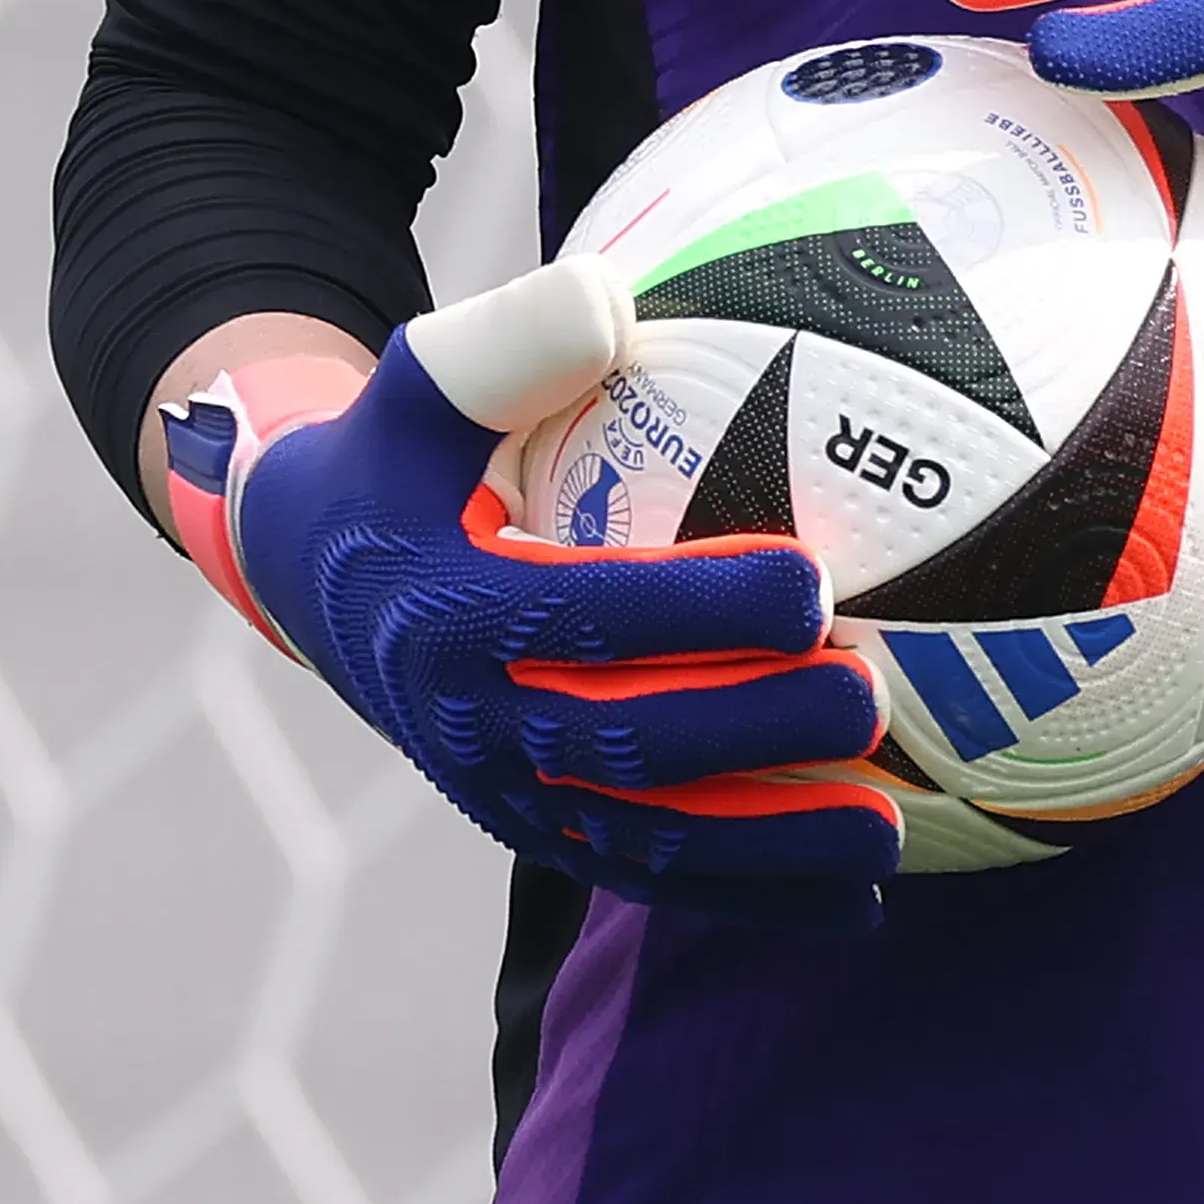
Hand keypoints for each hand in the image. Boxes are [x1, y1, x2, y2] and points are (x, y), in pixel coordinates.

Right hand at [159, 262, 898, 922]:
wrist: (317, 576)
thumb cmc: (399, 455)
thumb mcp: (420, 381)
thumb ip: (507, 340)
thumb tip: (610, 297)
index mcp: (450, 609)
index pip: (587, 616)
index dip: (698, 609)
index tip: (812, 581)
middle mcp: (473, 722)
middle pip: (629, 743)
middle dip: (756, 732)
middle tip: (869, 701)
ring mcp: (506, 793)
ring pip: (648, 840)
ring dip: (770, 848)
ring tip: (886, 835)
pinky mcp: (536, 831)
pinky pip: (646, 878)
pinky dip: (747, 899)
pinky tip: (856, 907)